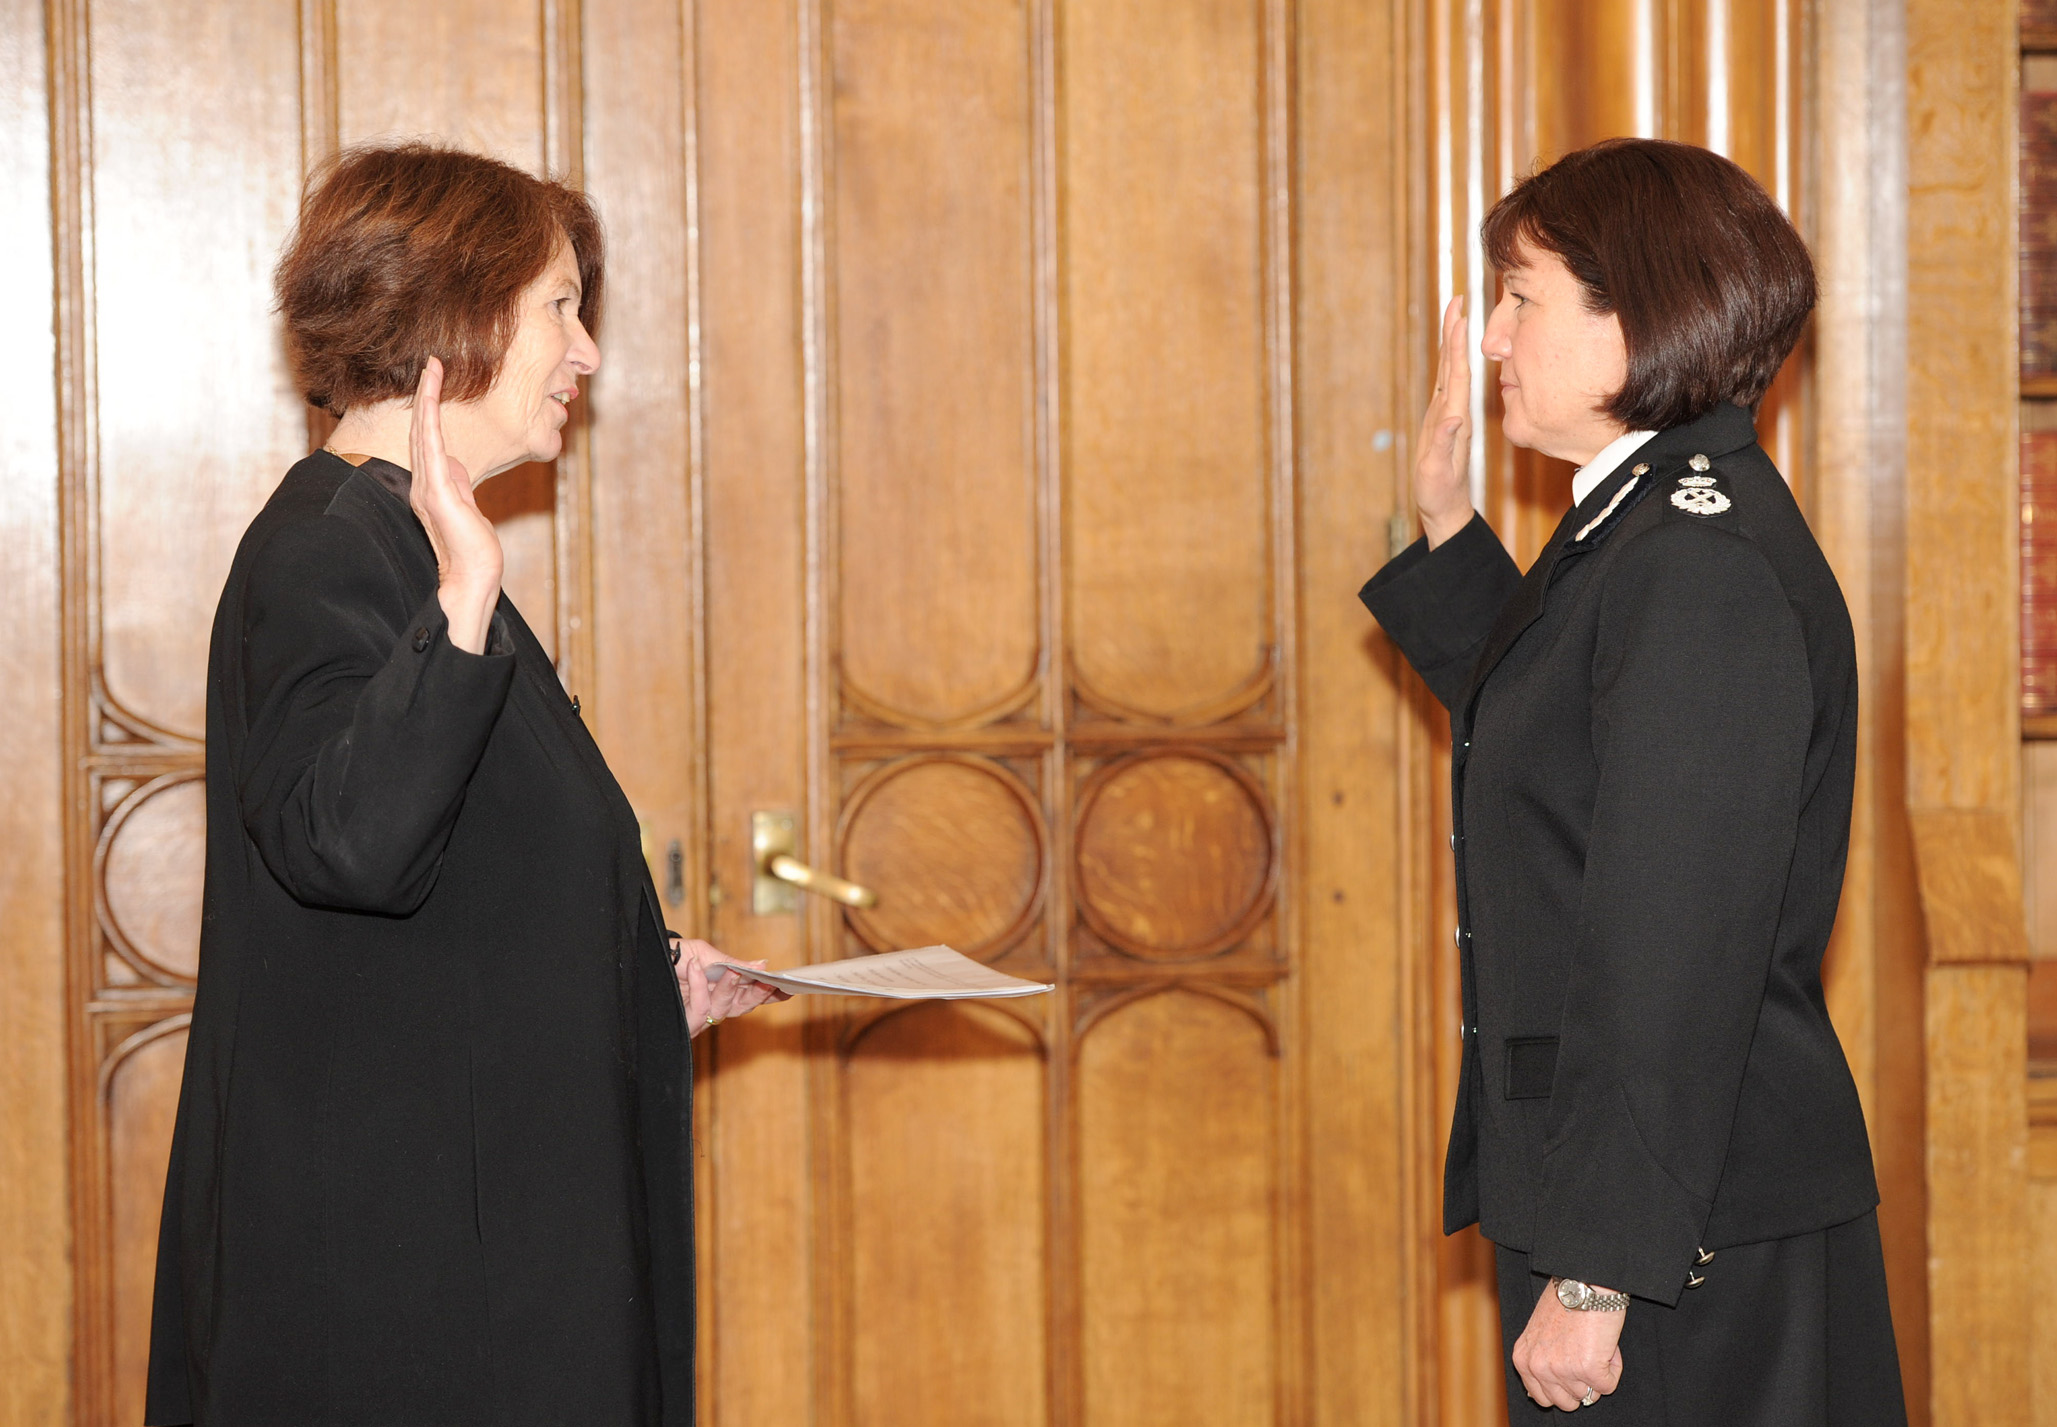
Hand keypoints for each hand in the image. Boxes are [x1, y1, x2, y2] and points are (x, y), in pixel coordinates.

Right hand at [409, 357, 502, 652]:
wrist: (473, 575)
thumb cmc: (473, 547)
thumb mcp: (468, 507)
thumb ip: (458, 483)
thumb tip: (456, 464)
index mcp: (431, 484)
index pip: (429, 438)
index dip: (430, 408)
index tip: (436, 381)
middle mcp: (423, 480)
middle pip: (422, 428)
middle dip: (425, 394)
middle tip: (431, 362)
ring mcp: (427, 483)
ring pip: (424, 429)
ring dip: (428, 396)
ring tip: (432, 367)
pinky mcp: (435, 488)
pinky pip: (430, 441)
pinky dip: (430, 413)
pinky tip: (432, 392)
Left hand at [673, 937, 788, 1035]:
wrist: (648, 957)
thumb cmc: (676, 955)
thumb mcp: (705, 953)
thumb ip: (731, 963)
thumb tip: (761, 965)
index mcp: (722, 989)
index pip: (750, 996)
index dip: (770, 994)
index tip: (788, 988)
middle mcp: (713, 1005)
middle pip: (743, 1007)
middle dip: (758, 994)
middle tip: (768, 981)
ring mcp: (700, 1016)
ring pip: (724, 1009)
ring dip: (729, 988)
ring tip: (731, 970)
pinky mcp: (686, 1022)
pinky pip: (700, 1008)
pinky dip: (699, 987)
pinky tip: (695, 968)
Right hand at [1414, 295, 1476, 548]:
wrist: (1447, 507)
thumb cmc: (1440, 491)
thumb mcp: (1438, 470)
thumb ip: (1445, 444)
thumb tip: (1453, 417)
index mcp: (1454, 416)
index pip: (1456, 372)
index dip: (1456, 343)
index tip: (1459, 313)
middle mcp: (1454, 410)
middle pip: (1454, 364)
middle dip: (1455, 332)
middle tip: (1456, 301)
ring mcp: (1449, 414)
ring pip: (1451, 371)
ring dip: (1452, 344)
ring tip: (1453, 318)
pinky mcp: (1444, 420)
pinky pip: (1447, 384)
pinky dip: (1447, 363)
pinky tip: (1447, 355)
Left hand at [1511, 1281, 1624, 1410]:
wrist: (1584, 1282)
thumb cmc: (1564, 1300)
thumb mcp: (1538, 1333)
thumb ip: (1540, 1360)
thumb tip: (1545, 1391)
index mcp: (1524, 1360)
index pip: (1541, 1398)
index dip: (1563, 1387)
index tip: (1572, 1368)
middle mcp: (1538, 1368)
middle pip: (1567, 1403)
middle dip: (1582, 1384)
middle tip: (1585, 1354)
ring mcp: (1562, 1370)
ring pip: (1590, 1395)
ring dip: (1598, 1372)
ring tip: (1594, 1343)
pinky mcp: (1587, 1369)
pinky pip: (1608, 1386)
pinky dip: (1613, 1368)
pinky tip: (1606, 1345)